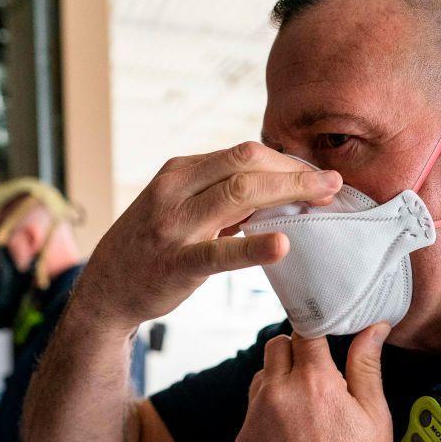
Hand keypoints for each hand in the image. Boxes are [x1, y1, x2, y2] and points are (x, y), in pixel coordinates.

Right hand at [74, 142, 341, 331]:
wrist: (107, 288)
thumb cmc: (153, 244)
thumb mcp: (180, 205)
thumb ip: (221, 194)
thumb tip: (278, 188)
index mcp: (180, 170)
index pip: (243, 153)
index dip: (288, 161)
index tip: (318, 175)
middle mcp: (175, 188)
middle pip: (247, 164)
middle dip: (296, 171)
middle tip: (333, 184)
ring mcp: (174, 225)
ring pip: (238, 194)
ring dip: (288, 192)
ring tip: (323, 201)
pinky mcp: (177, 263)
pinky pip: (219, 252)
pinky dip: (252, 247)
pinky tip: (281, 245)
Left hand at [234, 324, 415, 441]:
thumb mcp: (375, 414)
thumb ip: (366, 364)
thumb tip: (372, 327)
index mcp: (314, 383)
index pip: (304, 331)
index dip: (315, 329)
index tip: (323, 333)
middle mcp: (277, 397)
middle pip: (275, 347)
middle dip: (295, 352)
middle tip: (317, 373)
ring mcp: (255, 422)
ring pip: (260, 378)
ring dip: (278, 381)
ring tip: (306, 409)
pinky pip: (252, 413)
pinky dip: (267, 415)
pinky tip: (292, 437)